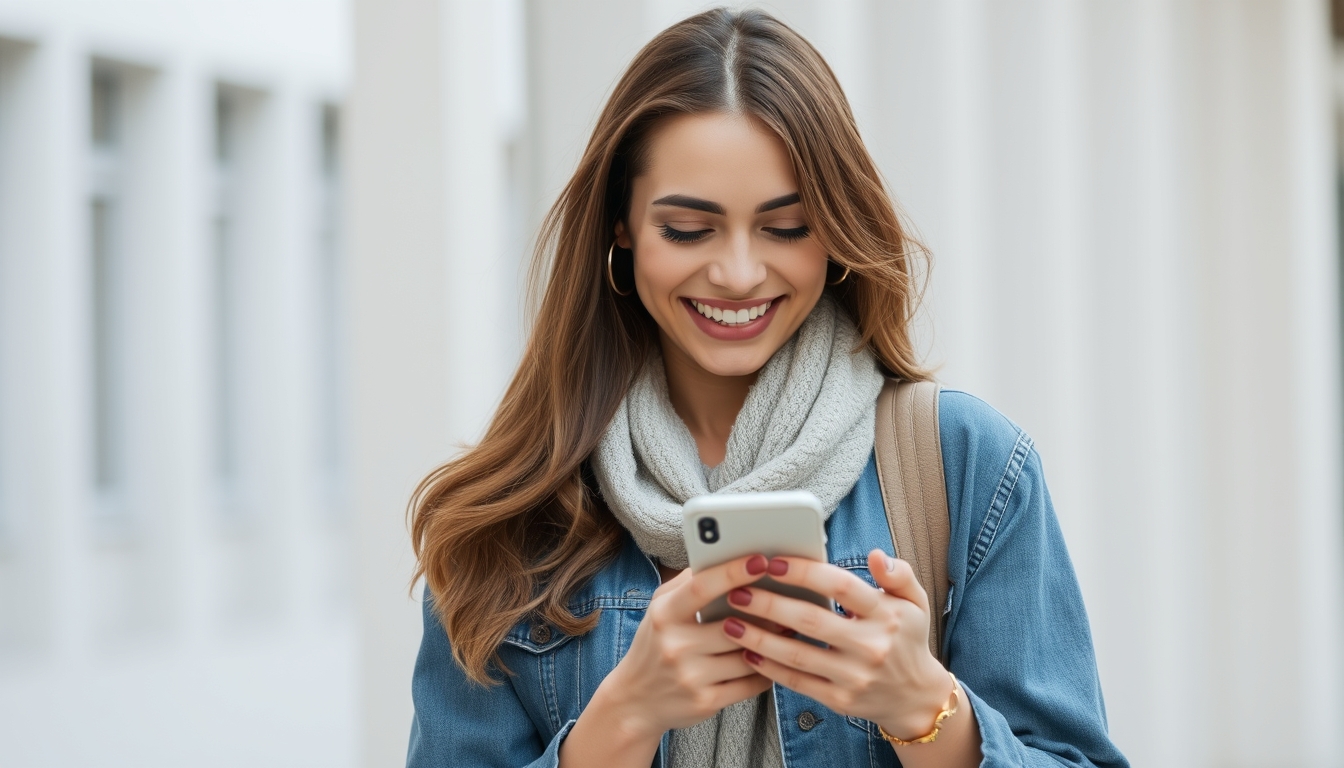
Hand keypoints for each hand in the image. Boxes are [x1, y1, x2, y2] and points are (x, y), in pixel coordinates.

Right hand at [592, 554, 775, 741]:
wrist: (636, 700)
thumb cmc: (654, 645)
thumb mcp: (659, 609)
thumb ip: (687, 583)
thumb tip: (721, 556)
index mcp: (665, 615)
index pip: (701, 587)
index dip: (733, 571)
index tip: (761, 560)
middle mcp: (675, 645)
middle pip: (734, 625)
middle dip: (765, 614)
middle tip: (789, 600)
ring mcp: (691, 676)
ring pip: (747, 655)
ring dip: (772, 642)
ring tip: (788, 629)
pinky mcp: (706, 702)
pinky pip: (750, 684)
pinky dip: (766, 670)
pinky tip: (772, 660)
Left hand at [717, 549, 953, 739]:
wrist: (916, 697)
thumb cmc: (907, 639)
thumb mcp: (915, 602)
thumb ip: (898, 574)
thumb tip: (876, 555)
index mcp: (887, 614)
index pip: (840, 586)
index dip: (804, 572)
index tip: (772, 561)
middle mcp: (871, 645)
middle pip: (811, 620)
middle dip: (769, 603)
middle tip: (737, 591)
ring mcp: (854, 676)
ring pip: (798, 654)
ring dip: (759, 637)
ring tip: (730, 621)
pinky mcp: (840, 700)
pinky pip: (798, 682)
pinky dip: (770, 668)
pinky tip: (748, 652)